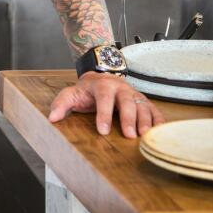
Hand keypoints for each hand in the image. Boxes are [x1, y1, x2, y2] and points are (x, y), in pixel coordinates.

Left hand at [49, 72, 163, 137]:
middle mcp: (121, 88)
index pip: (103, 99)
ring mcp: (134, 94)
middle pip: (127, 102)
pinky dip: (158, 120)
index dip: (103, 115)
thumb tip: (52, 118)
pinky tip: (160, 132)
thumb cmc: (86, 90)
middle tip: (129, 135)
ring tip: (146, 136)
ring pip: (143, 106)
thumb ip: (61, 104)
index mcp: (102, 86)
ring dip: (145, 121)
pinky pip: (154, 110)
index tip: (102, 131)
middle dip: (129, 119)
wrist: (102, 76)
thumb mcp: (71, 94)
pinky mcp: (144, 101)